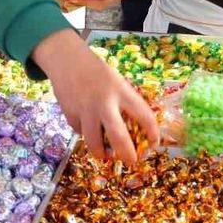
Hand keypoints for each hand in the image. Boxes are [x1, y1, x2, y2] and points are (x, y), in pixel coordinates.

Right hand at [33, 30, 158, 164]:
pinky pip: (80, 132)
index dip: (152, 132)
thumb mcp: (117, 82)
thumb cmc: (97, 72)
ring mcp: (86, 110)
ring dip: (101, 153)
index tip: (154, 143)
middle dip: (126, 154)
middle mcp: (105, 102)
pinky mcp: (70, 114)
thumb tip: (135, 129)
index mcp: (122, 91)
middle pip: (118, 136)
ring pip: (94, 142)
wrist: (68, 60)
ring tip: (105, 155)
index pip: (144, 115)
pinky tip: (86, 128)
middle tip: (131, 161)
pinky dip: (84, 134)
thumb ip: (124, 102)